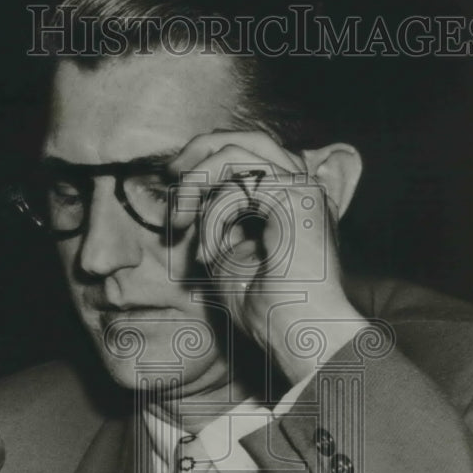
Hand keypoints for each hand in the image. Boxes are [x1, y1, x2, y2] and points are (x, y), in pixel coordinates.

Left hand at [168, 130, 369, 382]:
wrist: (295, 334)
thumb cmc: (266, 308)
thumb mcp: (226, 257)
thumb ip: (215, 222)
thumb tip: (190, 200)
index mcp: (289, 200)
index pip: (248, 157)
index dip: (205, 165)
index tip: (177, 199)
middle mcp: (300, 188)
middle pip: (247, 138)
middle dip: (199, 150)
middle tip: (171, 174)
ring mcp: (302, 188)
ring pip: (238, 149)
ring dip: (197, 181)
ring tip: (179, 219)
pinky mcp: (294, 196)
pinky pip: (236, 186)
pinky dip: (212, 217)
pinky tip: (209, 252)